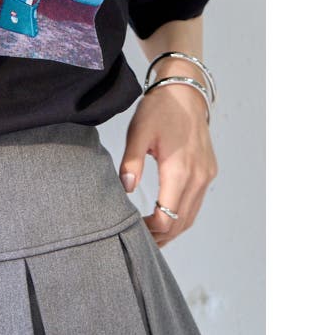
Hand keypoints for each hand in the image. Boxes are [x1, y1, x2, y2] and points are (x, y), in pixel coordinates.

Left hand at [119, 83, 216, 248]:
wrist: (185, 92)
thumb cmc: (158, 110)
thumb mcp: (137, 133)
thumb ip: (131, 162)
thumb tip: (126, 188)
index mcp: (180, 170)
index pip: (166, 216)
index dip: (148, 229)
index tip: (130, 228)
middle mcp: (199, 177)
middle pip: (181, 223)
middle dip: (161, 237)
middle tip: (139, 243)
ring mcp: (207, 175)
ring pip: (191, 216)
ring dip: (172, 229)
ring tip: (150, 237)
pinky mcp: (208, 172)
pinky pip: (196, 203)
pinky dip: (181, 216)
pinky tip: (164, 219)